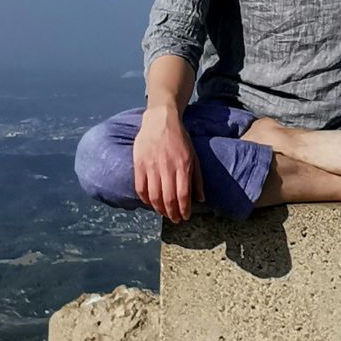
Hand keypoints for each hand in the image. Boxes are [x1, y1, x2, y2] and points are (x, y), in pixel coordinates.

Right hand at [133, 106, 204, 221]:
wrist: (160, 120)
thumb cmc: (180, 139)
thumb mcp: (194, 156)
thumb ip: (197, 178)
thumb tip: (201, 199)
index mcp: (182, 165)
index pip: (183, 194)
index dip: (184, 209)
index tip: (185, 217)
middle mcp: (167, 167)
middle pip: (168, 198)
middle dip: (172, 213)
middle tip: (175, 220)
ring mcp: (151, 165)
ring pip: (154, 196)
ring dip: (159, 209)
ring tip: (164, 213)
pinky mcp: (139, 163)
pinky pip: (140, 187)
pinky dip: (145, 199)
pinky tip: (150, 203)